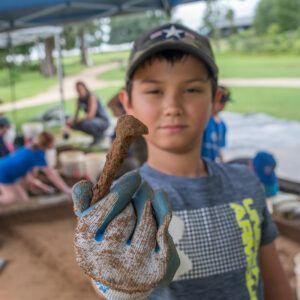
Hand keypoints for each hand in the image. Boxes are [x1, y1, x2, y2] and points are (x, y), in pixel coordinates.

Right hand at [72, 172, 179, 299]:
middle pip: (126, 216)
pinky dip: (163, 210)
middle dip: (136, 194)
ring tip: (146, 194)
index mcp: (85, 248)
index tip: (134, 175)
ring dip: (148, 202)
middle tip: (140, 181)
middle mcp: (106, 264)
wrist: (131, 271)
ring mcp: (133, 270)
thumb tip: (82, 185)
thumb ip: (84, 202)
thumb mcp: (93, 220)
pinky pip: (162, 232)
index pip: (99, 215)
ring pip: (146, 222)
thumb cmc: (108, 236)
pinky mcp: (156, 270)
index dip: (119, 193)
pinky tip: (159, 197)